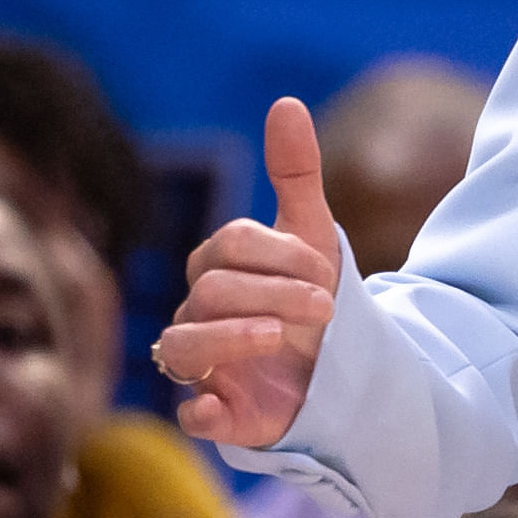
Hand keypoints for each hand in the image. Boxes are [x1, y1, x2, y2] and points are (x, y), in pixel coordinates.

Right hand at [152, 94, 339, 448]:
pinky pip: (190, 417)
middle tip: (328, 308)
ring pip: (181, 346)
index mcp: (217, 266)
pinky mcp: (219, 413)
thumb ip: (296, 172)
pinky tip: (216, 410)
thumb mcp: (312, 234)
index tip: (327, 271)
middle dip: (272, 294)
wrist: (336, 368)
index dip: (278, 255)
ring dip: (229, 339)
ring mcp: (204, 365)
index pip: (229, 246)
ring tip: (279, 339)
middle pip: (211, 292)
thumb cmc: (310, 295)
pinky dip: (197, 414)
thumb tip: (285, 101)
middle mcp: (199, 312)